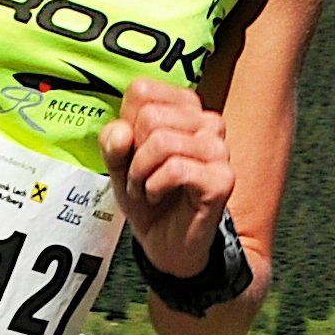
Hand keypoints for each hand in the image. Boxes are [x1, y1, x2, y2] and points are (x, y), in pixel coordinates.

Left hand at [98, 79, 236, 274]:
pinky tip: (158, 195)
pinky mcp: (222, 179)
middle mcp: (207, 123)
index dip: (126, 124)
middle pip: (150, 115)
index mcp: (185, 109)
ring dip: (141, 173)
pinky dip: (154, 186)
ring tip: (146, 188)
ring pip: (162, 141)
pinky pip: (175, 169)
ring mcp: (219, 150)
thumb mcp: (119, 164)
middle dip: (133, 152)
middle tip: (138, 176)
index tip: (133, 150)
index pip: (142, 90)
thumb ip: (112, 141)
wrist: (166, 244)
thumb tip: (121, 131)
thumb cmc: (149, 199)